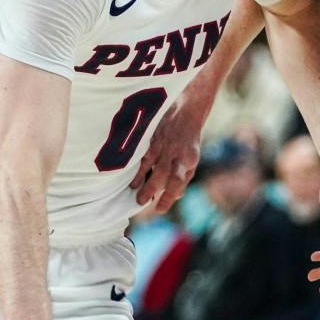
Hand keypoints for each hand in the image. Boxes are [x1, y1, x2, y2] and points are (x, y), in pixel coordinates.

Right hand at [128, 84, 214, 212]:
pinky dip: (135, 163)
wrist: (187, 109)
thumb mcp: (192, 158)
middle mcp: (175, 152)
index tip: (158, 210)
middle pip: (162, 174)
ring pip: (149, 163)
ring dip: (139, 177)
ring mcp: (162, 143)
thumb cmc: (188, 139)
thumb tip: (177, 196)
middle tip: (140, 202)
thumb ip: (184, 177)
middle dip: (151, 189)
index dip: (168, 197)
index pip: (178, 182)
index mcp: (188, 160)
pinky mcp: (152, 136)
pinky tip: (127, 172)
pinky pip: (141, 151)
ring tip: (132, 190)